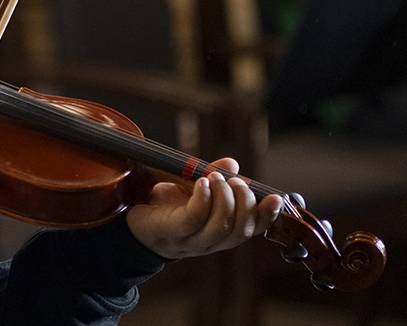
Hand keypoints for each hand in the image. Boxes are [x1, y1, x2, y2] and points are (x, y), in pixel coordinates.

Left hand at [125, 158, 282, 259]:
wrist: (130, 221)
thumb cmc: (163, 205)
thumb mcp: (193, 189)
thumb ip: (214, 177)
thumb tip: (232, 164)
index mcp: (221, 232)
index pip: (252, 230)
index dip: (267, 216)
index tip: (276, 197)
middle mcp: (209, 242)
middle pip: (240, 230)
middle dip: (244, 201)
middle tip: (233, 180)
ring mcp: (190, 241)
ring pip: (221, 227)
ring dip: (224, 198)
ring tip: (214, 177)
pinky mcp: (172, 233)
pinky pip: (194, 219)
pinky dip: (203, 199)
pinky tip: (201, 182)